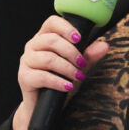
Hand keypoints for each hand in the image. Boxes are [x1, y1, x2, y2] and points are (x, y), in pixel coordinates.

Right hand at [12, 15, 109, 129]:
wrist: (46, 106)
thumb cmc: (60, 81)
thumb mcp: (78, 67)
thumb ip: (89, 55)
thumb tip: (104, 45)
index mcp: (44, 38)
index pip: (51, 22)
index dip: (66, 27)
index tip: (79, 39)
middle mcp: (32, 46)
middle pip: (51, 40)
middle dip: (71, 52)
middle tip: (82, 63)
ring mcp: (26, 62)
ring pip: (48, 58)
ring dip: (67, 68)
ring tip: (78, 77)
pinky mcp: (24, 78)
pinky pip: (41, 76)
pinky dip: (58, 81)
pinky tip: (68, 86)